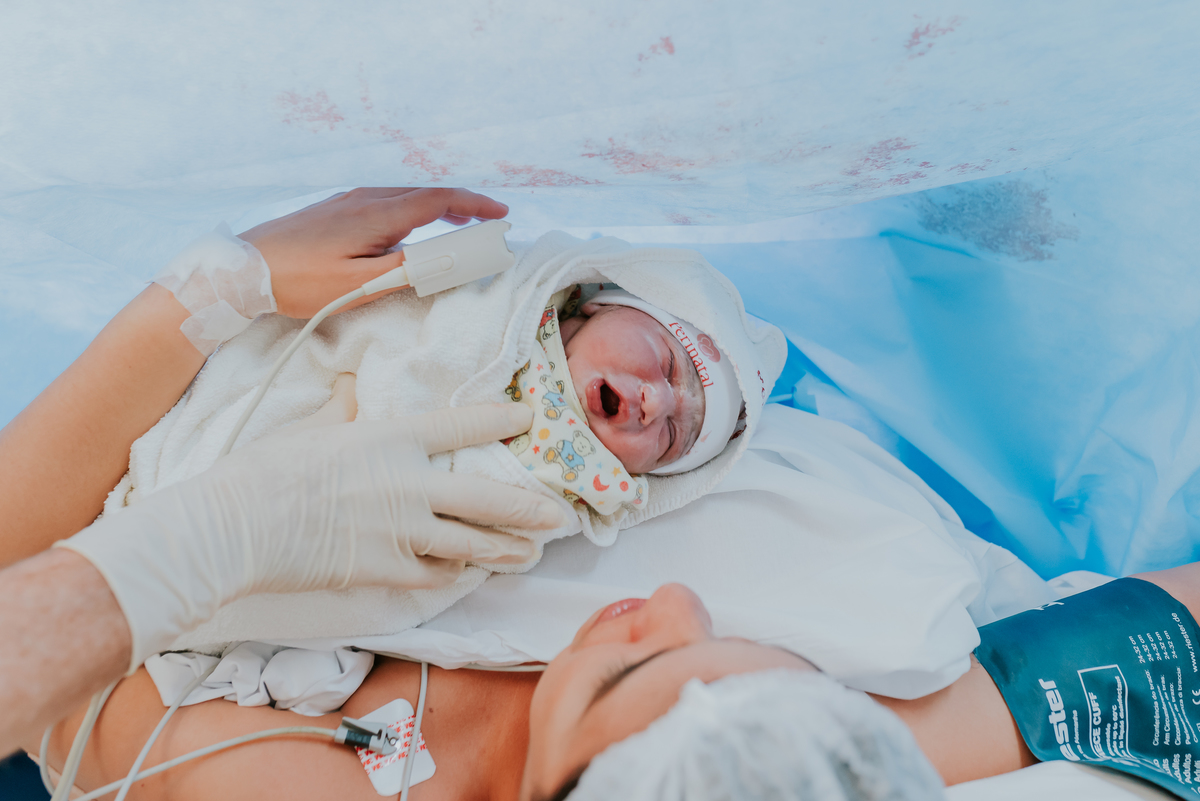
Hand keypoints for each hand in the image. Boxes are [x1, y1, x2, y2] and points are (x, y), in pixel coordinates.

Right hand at [58, 404, 559, 669]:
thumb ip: (341, 411)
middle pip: (487, 499)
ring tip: (531, 553)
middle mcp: (409, 484)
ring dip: (507, 550)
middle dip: (529, 508)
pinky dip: (456, 574)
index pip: (460, 426)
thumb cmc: (264, 470)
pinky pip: (435, 574)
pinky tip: (471, 574)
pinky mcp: (385, 570)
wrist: (235, 528)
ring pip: (473, 544)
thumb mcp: (307, 429)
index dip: (498, 419)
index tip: (526, 416)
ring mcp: (401, 531)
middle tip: (559, 515)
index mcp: (390, 439)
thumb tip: (352, 387)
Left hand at [240, 187, 508, 317]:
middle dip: (462, 206)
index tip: (501, 215)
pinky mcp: (333, 208)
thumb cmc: (298, 281)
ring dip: (437, 207)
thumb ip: (403, 270)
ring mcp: (347, 200)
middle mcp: (365, 198)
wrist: (242, 268)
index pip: (439, 201)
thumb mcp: (357, 285)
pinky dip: (412, 210)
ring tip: (458, 225)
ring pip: (404, 196)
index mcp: (377, 214)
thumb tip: (441, 259)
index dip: (475, 205)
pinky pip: (385, 201)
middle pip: (425, 194)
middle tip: (487, 223)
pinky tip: (409, 227)